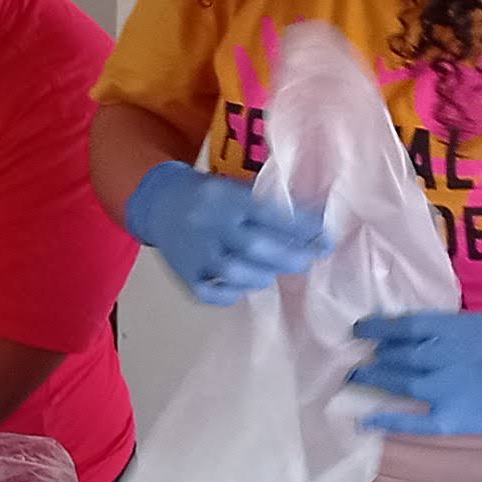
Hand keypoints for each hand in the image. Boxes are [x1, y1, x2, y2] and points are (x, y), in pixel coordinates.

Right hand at [122, 163, 329, 304]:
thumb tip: (311, 224)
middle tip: (307, 260)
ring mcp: (195, 252)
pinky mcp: (184, 273)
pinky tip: (243, 287)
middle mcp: (210, 224)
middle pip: (255, 247)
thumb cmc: (207, 194)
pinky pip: (209, 292)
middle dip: (289, 256)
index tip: (324, 234)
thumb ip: (264, 205)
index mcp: (225, 197)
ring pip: (234, 272)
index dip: (301, 226)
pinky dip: (230, 294)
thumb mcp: (233, 187)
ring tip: (274, 272)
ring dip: (262, 275)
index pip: (269, 213)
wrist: (157, 201)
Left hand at [347, 311, 481, 434]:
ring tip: (353, 377)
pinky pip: (418, 422)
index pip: (411, 326)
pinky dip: (390, 421)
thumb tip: (408, 335)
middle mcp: (459, 356)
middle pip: (403, 355)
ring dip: (375, 379)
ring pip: (404, 383)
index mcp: (468, 327)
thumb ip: (453, 329)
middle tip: (351, 354)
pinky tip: (366, 418)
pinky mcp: (463, 419)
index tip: (360, 328)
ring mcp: (459, 390)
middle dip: (374, 355)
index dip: (380, 328)